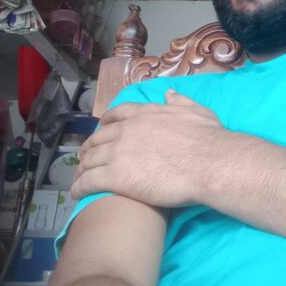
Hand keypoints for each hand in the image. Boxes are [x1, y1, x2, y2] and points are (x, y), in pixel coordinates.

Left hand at [71, 90, 233, 205]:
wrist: (208, 163)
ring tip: (79, 177)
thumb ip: (180, 101)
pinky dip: (79, 187)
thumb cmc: (208, 138)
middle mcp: (126, 130)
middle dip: (89, 148)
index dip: (105, 123)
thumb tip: (169, 93)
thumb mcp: (197, 112)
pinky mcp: (115, 177)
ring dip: (82, 168)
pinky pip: (89, 182)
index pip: (116, 115)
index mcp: (144, 114)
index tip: (101, 129)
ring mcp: (118, 153)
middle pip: (98, 138)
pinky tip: (77, 193)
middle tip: (86, 158)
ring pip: (89, 160)